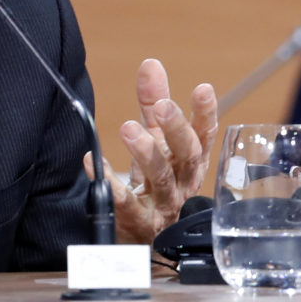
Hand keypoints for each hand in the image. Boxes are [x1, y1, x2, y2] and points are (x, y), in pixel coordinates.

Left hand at [83, 58, 218, 244]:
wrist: (141, 237)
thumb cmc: (154, 182)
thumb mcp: (155, 141)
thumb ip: (152, 103)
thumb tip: (151, 64)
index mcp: (188, 162)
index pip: (204, 137)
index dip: (206, 114)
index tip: (203, 88)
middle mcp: (181, 184)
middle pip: (186, 156)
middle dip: (176, 129)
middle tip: (161, 105)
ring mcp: (161, 206)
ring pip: (160, 179)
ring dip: (146, 151)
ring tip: (128, 127)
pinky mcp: (137, 223)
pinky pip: (124, 203)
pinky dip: (110, 181)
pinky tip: (94, 161)